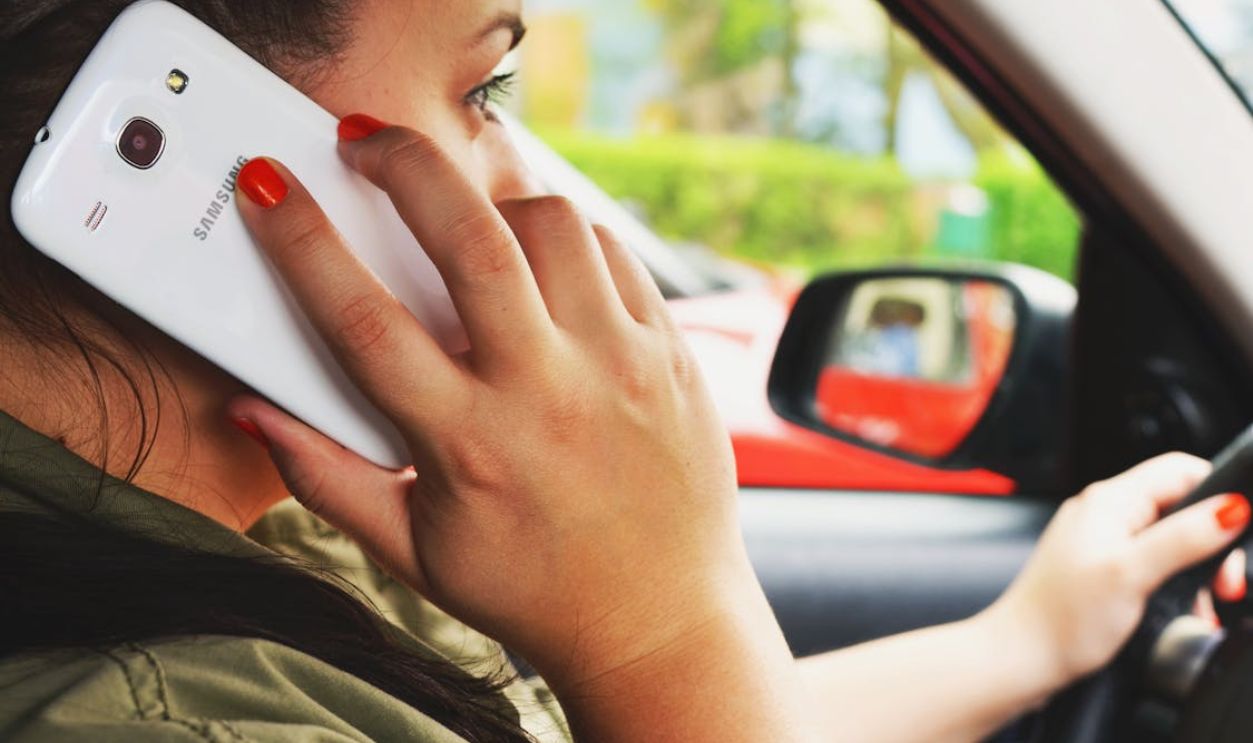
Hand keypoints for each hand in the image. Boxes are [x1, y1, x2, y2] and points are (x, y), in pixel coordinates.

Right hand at [226, 127, 760, 690]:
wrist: (659, 619)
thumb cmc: (532, 589)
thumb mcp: (413, 551)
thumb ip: (327, 478)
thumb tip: (256, 412)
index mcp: (469, 445)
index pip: (364, 321)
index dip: (301, 240)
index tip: (267, 186)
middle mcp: (548, 393)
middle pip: (471, 240)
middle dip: (404, 166)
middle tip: (365, 140)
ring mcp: (619, 364)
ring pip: (553, 226)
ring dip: (493, 199)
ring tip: (463, 215)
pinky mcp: (669, 352)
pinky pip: (613, 252)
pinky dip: (565, 234)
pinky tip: (537, 255)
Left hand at [985, 453, 1249, 690]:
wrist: (1019, 658)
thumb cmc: (1061, 619)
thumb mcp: (1132, 573)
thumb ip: (1183, 537)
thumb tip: (1232, 507)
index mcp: (1109, 501)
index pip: (1179, 470)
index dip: (1218, 493)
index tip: (1237, 531)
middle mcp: (1102, 514)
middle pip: (1180, 507)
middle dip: (1211, 543)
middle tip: (1224, 584)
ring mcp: (1099, 542)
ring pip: (1169, 540)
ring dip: (1195, 571)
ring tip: (1201, 605)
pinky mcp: (1099, 570)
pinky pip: (1151, 565)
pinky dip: (1172, 586)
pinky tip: (1179, 612)